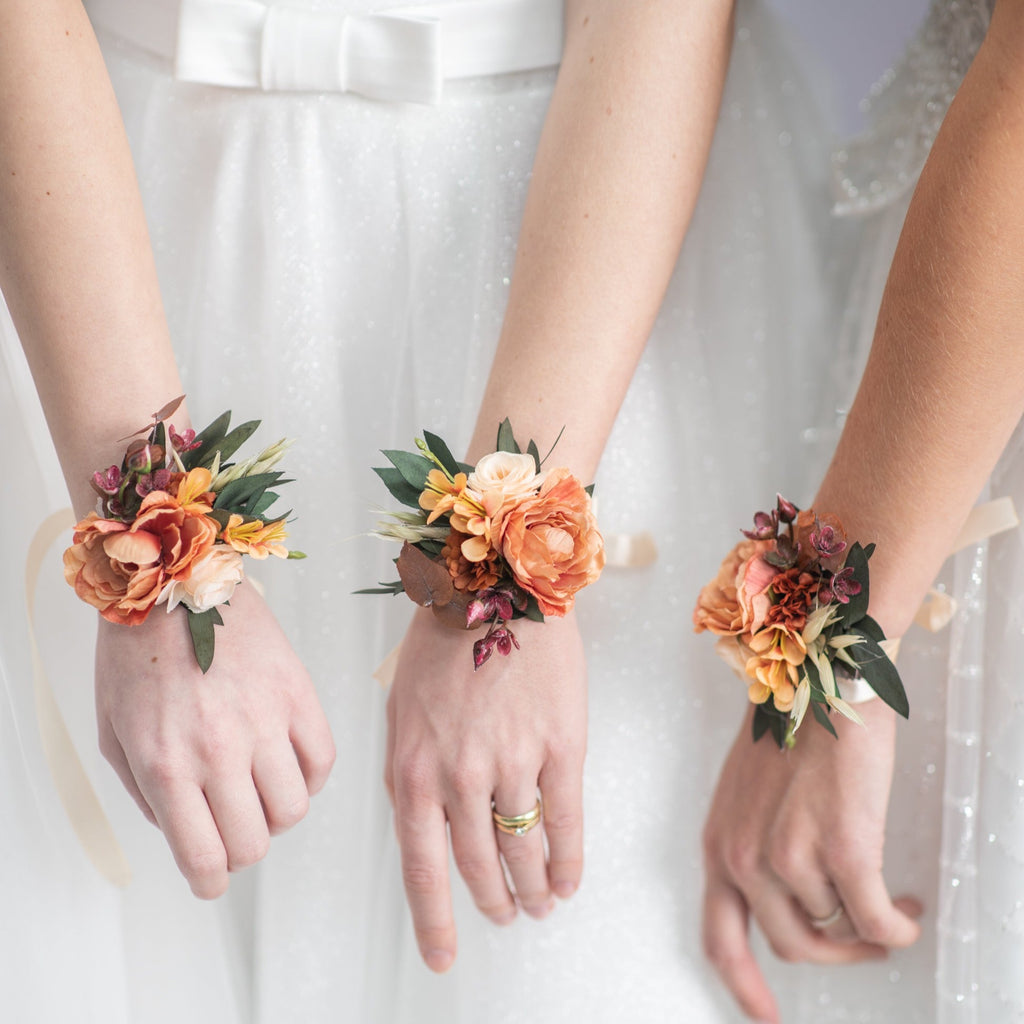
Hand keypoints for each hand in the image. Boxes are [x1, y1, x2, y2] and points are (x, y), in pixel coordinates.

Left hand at [95, 582, 334, 897]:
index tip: (211, 879)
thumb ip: (144, 793)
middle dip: (241, 848)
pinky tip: (288, 762)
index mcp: (167, 765)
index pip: (205, 859)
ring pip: (294, 808)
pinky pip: (323, 759)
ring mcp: (264, 721)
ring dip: (276, 813)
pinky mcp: (297, 692)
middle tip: (232, 826)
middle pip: (253, 842)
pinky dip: (310, 776)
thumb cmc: (136, 655)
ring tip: (261, 790)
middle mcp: (219, 750)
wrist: (173, 583)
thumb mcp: (112, 733)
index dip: (210, 883)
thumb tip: (182, 828)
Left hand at [385, 607, 586, 972]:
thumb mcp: (400, 706)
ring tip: (537, 904)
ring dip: (531, 888)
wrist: (498, 585)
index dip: (436, 922)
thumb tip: (421, 823)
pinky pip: (566, 820)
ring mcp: (512, 762)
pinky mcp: (560, 745)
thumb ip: (408, 769)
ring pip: (523, 850)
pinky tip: (568, 879)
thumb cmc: (443, 639)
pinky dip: (567, 859)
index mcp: (411, 768)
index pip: (422, 868)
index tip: (444, 955)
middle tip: (503, 916)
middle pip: (477, 866)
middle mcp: (459, 776)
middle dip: (490, 902)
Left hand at [702, 701, 921, 1022]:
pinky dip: (896, 926)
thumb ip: (752, 849)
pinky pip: (875, 920)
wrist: (820, 680)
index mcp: (718, 846)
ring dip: (869, 929)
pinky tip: (907, 910)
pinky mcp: (843, 850)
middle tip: (865, 940)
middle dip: (835, 953)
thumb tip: (788, 902)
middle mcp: (744, 858)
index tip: (764, 1018)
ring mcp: (791, 856)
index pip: (719, 939)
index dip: (743, 988)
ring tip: (890, 908)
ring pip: (838, 930)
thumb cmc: (789, 731)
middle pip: (792, 945)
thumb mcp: (744, 797)